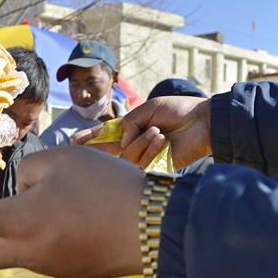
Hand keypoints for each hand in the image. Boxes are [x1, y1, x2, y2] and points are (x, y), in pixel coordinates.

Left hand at [0, 146, 144, 277]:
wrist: (154, 230)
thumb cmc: (103, 187)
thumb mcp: (61, 160)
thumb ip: (30, 172)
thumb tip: (23, 191)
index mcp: (18, 222)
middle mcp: (26, 252)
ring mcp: (50, 268)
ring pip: (12, 259)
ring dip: (3, 246)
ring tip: (17, 224)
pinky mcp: (72, 274)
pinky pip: (41, 260)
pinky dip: (35, 246)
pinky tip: (59, 228)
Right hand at [72, 96, 210, 168]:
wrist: (203, 123)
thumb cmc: (179, 111)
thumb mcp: (148, 108)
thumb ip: (129, 123)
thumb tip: (121, 143)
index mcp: (134, 128)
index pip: (107, 136)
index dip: (91, 138)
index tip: (74, 140)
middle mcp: (136, 144)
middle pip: (108, 152)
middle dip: (94, 149)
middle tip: (80, 146)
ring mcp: (145, 157)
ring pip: (126, 157)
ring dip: (140, 141)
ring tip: (158, 132)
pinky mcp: (155, 168)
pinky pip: (141, 163)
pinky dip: (150, 149)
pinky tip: (163, 140)